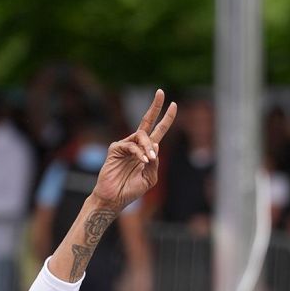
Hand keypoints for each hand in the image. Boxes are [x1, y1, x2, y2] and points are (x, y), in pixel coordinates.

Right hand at [92, 89, 176, 211]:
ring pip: (142, 135)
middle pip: (147, 121)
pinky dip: (139, 153)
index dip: (167, 118)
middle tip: (161, 92)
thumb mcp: (150, 178)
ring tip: (149, 160)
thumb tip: (156, 146)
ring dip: (148, 146)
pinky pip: (131, 145)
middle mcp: (137, 145)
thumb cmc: (132, 190)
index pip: (159, 131)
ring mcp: (126, 145)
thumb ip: (155, 163)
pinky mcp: (115, 148)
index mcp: (148, 151)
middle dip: (155, 107)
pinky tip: (142, 161)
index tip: (174, 104)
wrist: (115, 198)